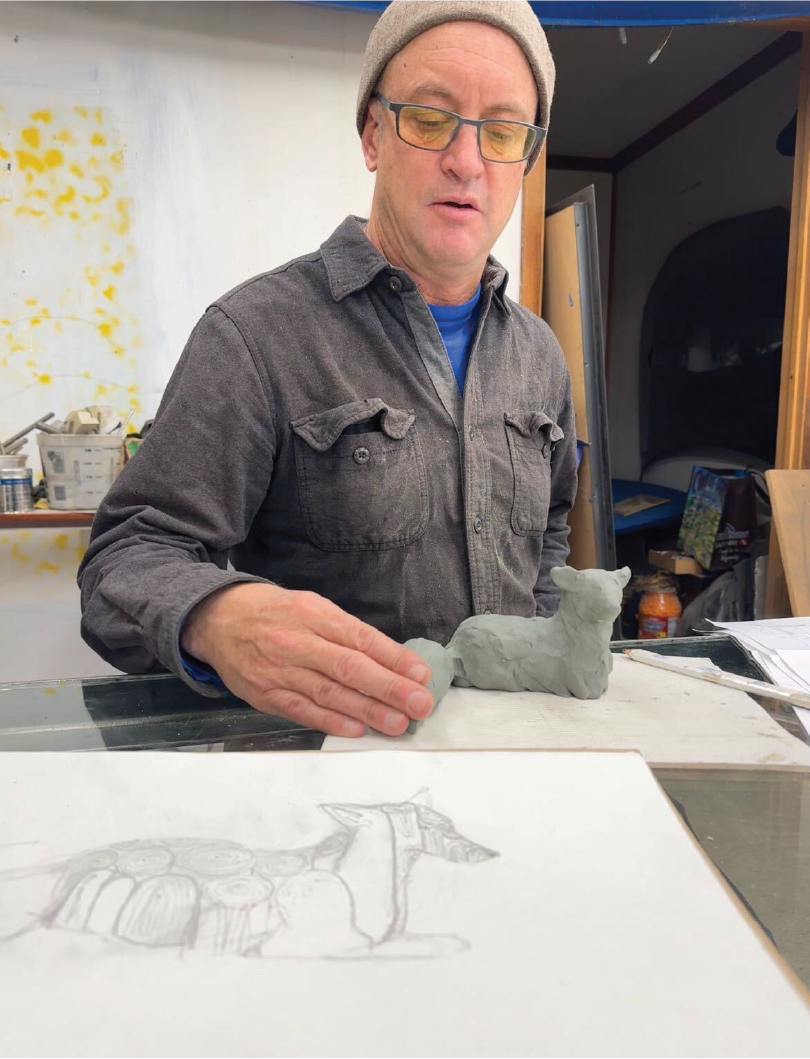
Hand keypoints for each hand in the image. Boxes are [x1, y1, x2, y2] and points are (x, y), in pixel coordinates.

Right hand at [181, 583, 433, 737]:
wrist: (216, 620)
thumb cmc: (273, 613)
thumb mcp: (311, 607)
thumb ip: (346, 632)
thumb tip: (390, 660)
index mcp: (314, 614)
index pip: (361, 638)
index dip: (393, 658)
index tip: (421, 674)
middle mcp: (298, 642)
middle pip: (350, 668)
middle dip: (389, 688)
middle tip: (420, 703)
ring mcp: (281, 671)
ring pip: (330, 694)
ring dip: (368, 711)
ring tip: (398, 722)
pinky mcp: (266, 694)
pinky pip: (303, 711)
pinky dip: (331, 722)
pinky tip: (357, 729)